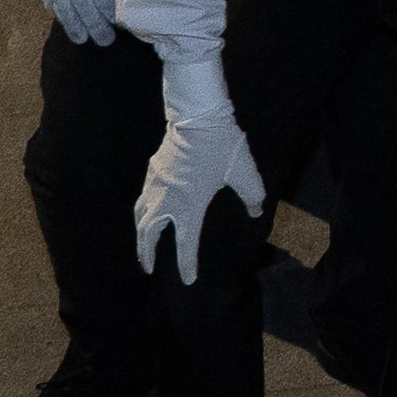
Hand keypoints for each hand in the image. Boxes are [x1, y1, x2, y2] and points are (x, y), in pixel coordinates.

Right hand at [135, 112, 264, 274]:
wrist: (197, 116)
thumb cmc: (221, 144)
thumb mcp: (243, 172)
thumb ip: (252, 195)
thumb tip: (256, 211)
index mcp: (189, 204)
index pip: (185, 243)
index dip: (186, 264)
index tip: (187, 280)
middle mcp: (167, 199)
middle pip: (149, 235)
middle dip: (147, 255)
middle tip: (148, 269)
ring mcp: (156, 185)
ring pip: (140, 217)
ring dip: (141, 236)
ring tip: (143, 246)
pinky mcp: (152, 171)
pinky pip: (142, 200)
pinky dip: (142, 214)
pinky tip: (147, 214)